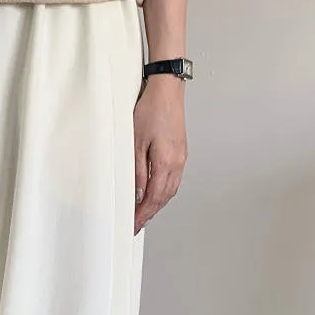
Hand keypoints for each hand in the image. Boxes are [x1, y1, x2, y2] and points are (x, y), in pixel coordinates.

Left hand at [134, 74, 186, 232]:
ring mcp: (181, 158)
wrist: (167, 90)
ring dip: (158, 204)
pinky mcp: (180, 152)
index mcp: (166, 163)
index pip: (153, 198)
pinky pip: (173, 179)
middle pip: (164, 198)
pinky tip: (155, 192)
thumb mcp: (136, 141)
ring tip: (144, 212)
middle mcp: (177, 163)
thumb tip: (137, 192)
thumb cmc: (151, 109)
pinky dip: (164, 191)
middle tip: (137, 224)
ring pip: (170, 190)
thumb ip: (137, 170)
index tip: (133, 224)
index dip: (142, 214)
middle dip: (150, 213)